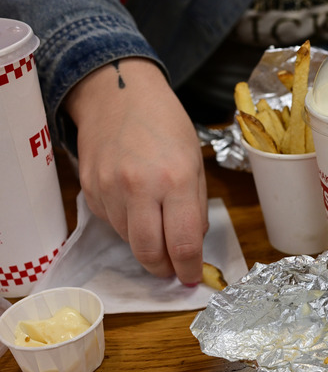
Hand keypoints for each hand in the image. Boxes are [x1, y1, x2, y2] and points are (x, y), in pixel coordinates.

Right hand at [64, 57, 207, 284]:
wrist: (119, 94)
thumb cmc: (166, 125)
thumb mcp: (194, 162)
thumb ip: (195, 206)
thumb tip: (192, 244)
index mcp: (176, 179)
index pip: (183, 243)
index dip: (188, 268)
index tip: (191, 277)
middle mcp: (140, 187)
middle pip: (149, 252)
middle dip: (163, 268)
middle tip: (173, 269)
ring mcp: (109, 188)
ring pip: (128, 240)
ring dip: (145, 243)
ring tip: (156, 225)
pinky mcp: (88, 188)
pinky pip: (110, 221)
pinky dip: (125, 223)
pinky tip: (134, 203)